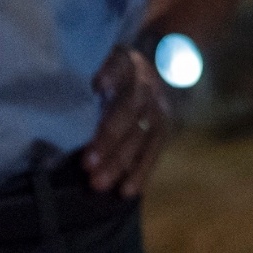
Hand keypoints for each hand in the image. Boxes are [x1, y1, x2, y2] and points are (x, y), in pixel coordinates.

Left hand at [84, 45, 170, 197]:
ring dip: (120, 162)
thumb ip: (97, 75)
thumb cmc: (119, 73)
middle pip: (130, 110)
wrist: (160, 72)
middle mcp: (147, 85)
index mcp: (128, 64)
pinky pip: (154, 153)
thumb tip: (87, 89)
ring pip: (142, 136)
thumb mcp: (108, 61)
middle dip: (108, 138)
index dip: (111, 74)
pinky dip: (141, 173)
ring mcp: (159, 108)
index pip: (120, 65)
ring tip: (99, 183)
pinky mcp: (165, 129)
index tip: (96, 85)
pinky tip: (126, 191)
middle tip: (86, 164)